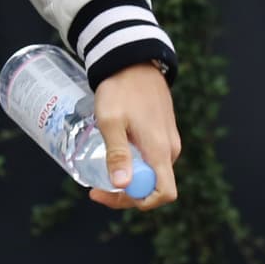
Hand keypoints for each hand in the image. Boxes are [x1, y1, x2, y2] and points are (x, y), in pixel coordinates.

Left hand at [89, 62, 180, 211]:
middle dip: (126, 193)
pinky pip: (151, 159)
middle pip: (153, 186)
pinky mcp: (162, 134)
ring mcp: (168, 142)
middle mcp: (169, 150)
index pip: (164, 193)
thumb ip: (117, 152)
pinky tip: (113, 154)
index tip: (108, 195)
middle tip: (95, 188)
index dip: (139, 202)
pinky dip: (133, 164)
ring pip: (151, 173)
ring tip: (100, 170)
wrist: (133, 61)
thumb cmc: (120, 89)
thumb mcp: (111, 120)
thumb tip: (122, 186)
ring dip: (128, 178)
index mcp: (160, 150)